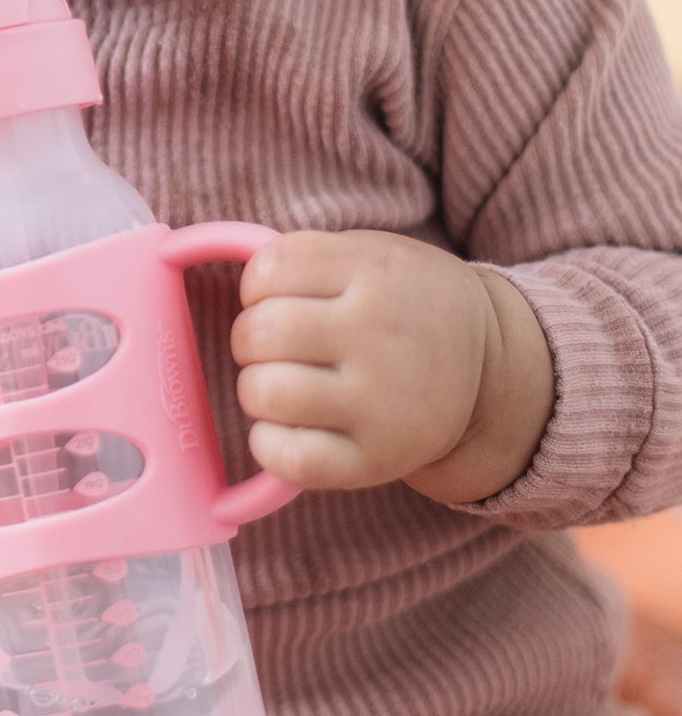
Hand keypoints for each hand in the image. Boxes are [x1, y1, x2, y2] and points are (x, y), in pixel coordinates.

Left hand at [231, 230, 553, 500]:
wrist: (492, 369)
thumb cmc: (403, 303)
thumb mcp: (372, 254)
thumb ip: (308, 258)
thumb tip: (223, 273)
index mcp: (376, 272)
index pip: (270, 268)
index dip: (255, 283)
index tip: (275, 295)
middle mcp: (380, 336)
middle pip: (260, 331)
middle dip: (250, 336)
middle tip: (275, 344)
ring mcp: (381, 403)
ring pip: (264, 392)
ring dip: (256, 386)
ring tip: (284, 382)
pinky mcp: (377, 461)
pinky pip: (289, 459)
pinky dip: (268, 442)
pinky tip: (286, 427)